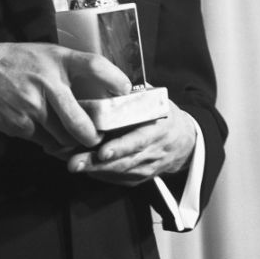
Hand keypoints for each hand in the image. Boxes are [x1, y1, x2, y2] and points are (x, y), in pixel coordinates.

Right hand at [0, 42, 131, 156]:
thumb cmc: (19, 61)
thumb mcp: (47, 54)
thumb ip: (71, 69)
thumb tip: (101, 91)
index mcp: (57, 60)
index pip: (93, 65)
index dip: (114, 78)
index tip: (126, 90)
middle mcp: (47, 83)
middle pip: (80, 123)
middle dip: (92, 137)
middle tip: (98, 137)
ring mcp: (32, 107)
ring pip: (63, 138)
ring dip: (71, 142)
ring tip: (74, 138)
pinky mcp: (20, 125)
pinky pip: (44, 141)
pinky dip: (51, 141)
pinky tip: (48, 131)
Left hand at [66, 101, 195, 185]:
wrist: (185, 142)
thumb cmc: (166, 116)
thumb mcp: (158, 101)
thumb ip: (138, 94)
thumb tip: (115, 79)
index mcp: (159, 129)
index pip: (139, 140)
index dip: (121, 147)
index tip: (103, 151)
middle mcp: (153, 151)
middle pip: (124, 160)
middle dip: (98, 163)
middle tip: (75, 162)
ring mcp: (147, 167)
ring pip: (120, 172)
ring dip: (96, 170)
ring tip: (74, 164)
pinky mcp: (140, 178)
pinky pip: (120, 179)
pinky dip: (102, 176)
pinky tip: (86, 169)